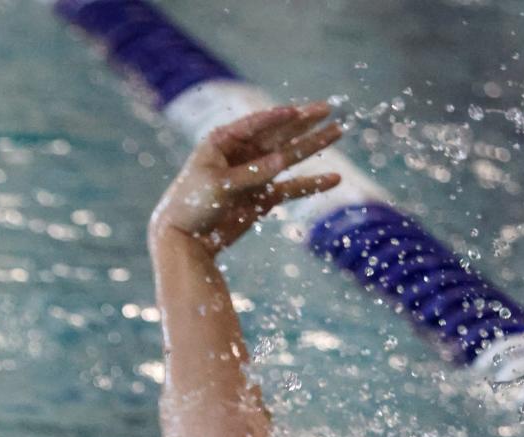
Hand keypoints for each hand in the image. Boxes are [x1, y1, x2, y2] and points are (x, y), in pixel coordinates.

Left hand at [149, 102, 341, 255]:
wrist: (185, 240)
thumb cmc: (192, 206)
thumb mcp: (221, 186)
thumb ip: (252, 173)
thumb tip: (283, 161)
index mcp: (223, 141)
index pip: (257, 123)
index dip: (278, 117)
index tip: (298, 111)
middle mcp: (241, 154)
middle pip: (278, 135)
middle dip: (303, 123)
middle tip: (329, 109)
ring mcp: (254, 176)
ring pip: (288, 158)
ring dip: (312, 147)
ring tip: (338, 132)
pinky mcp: (262, 199)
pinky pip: (291, 189)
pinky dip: (311, 185)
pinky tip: (333, 179)